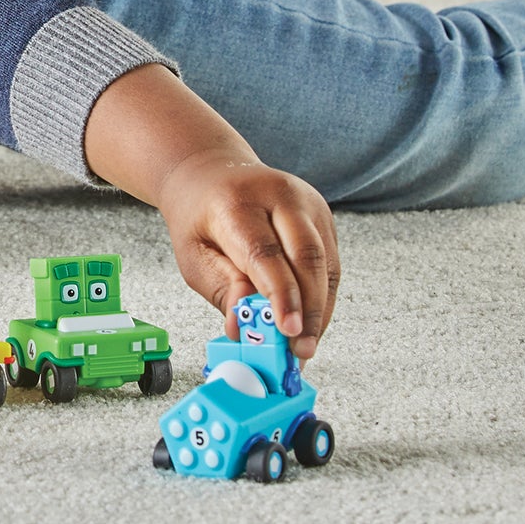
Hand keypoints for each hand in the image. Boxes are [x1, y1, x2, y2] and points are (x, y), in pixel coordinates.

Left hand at [156, 146, 339, 359]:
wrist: (210, 173)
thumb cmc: (199, 215)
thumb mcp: (194, 254)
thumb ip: (222, 289)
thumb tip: (244, 327)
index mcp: (237, 201)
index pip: (265, 252)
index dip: (281, 295)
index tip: (287, 332)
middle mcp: (279, 194)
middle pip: (307, 256)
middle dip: (309, 310)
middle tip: (300, 350)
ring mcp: (306, 201)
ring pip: (325, 263)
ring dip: (320, 310)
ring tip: (304, 346)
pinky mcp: (321, 214)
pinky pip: (330, 262)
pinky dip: (322, 297)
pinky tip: (309, 322)